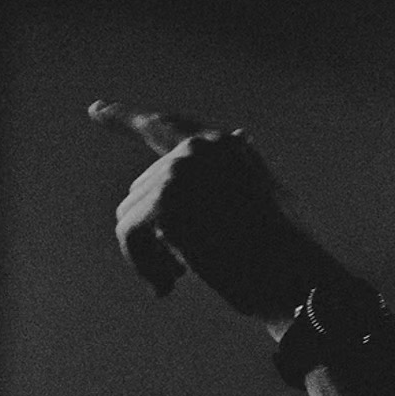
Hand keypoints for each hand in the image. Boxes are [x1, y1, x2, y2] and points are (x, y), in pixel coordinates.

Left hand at [90, 101, 310, 316]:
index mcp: (225, 148)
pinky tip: (167, 284)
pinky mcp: (166, 207)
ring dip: (149, 253)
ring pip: (130, 214)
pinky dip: (143, 265)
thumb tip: (237, 138)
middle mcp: (199, 151)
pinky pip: (130, 236)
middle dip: (156, 231)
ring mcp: (181, 176)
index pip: (167, 128)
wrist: (299, 278)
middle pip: (142, 189)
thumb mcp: (268, 201)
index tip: (96, 111)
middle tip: (181, 270)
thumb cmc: (290, 254)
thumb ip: (238, 176)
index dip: (126, 119)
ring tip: (179, 278)